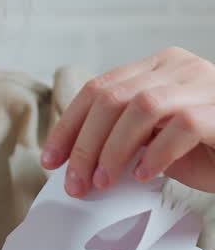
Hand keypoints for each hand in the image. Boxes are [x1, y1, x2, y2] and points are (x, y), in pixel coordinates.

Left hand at [42, 47, 214, 195]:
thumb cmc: (205, 150)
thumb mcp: (153, 139)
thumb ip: (121, 136)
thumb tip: (73, 159)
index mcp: (155, 67)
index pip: (97, 89)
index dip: (69, 126)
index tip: (51, 160)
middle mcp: (178, 66)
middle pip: (112, 98)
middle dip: (85, 144)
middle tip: (75, 183)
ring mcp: (203, 83)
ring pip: (141, 107)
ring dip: (114, 149)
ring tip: (104, 182)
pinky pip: (181, 125)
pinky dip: (156, 152)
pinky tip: (145, 175)